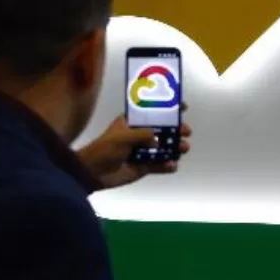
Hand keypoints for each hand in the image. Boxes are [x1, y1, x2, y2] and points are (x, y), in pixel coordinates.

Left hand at [76, 111, 191, 190]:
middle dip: (176, 130)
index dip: (167, 108)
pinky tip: (172, 165)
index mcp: (132, 123)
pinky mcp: (143, 167)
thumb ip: (142, 135)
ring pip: (164, 148)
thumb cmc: (105, 149)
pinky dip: (168, 166)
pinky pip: (159, 165)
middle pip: (163, 130)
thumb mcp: (123, 137)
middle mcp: (140, 135)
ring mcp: (143, 151)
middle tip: (186, 132)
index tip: (183, 106)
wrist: (93, 173)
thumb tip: (158, 140)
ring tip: (183, 149)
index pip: (152, 112)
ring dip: (175, 147)